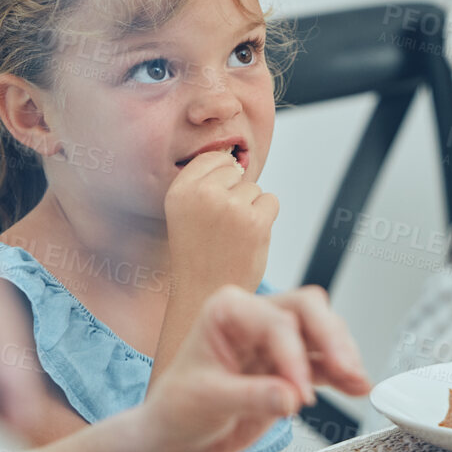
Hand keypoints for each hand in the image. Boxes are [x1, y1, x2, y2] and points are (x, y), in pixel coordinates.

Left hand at [113, 287, 369, 451]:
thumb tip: (290, 396)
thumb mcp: (207, 401)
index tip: (299, 394)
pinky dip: (342, 374)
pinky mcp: (290, 366)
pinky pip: (324, 362)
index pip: (275, 323)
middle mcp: (255, 317)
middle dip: (332, 339)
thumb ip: (251, 396)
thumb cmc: (178, 410)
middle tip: (348, 370)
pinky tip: (357, 387)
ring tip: (358, 382)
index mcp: (228, 311)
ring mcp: (275, 341)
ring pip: (323, 333)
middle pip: (308, 311)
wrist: (177, 438)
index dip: (293, 357)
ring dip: (343, 356)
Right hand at [162, 150, 278, 293]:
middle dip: (235, 193)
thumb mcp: (185, 213)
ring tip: (234, 235)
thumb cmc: (199, 254)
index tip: (216, 203)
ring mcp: (231, 207)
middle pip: (235, 171)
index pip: (211, 158)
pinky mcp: (256, 221)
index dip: (221, 178)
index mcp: (180, 191)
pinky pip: (271, 201)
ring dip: (250, 208)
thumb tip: (236, 162)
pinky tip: (249, 237)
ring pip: (254, 188)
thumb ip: (203, 184)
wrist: (206, 293)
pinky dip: (265, 217)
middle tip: (222, 226)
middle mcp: (203, 194)